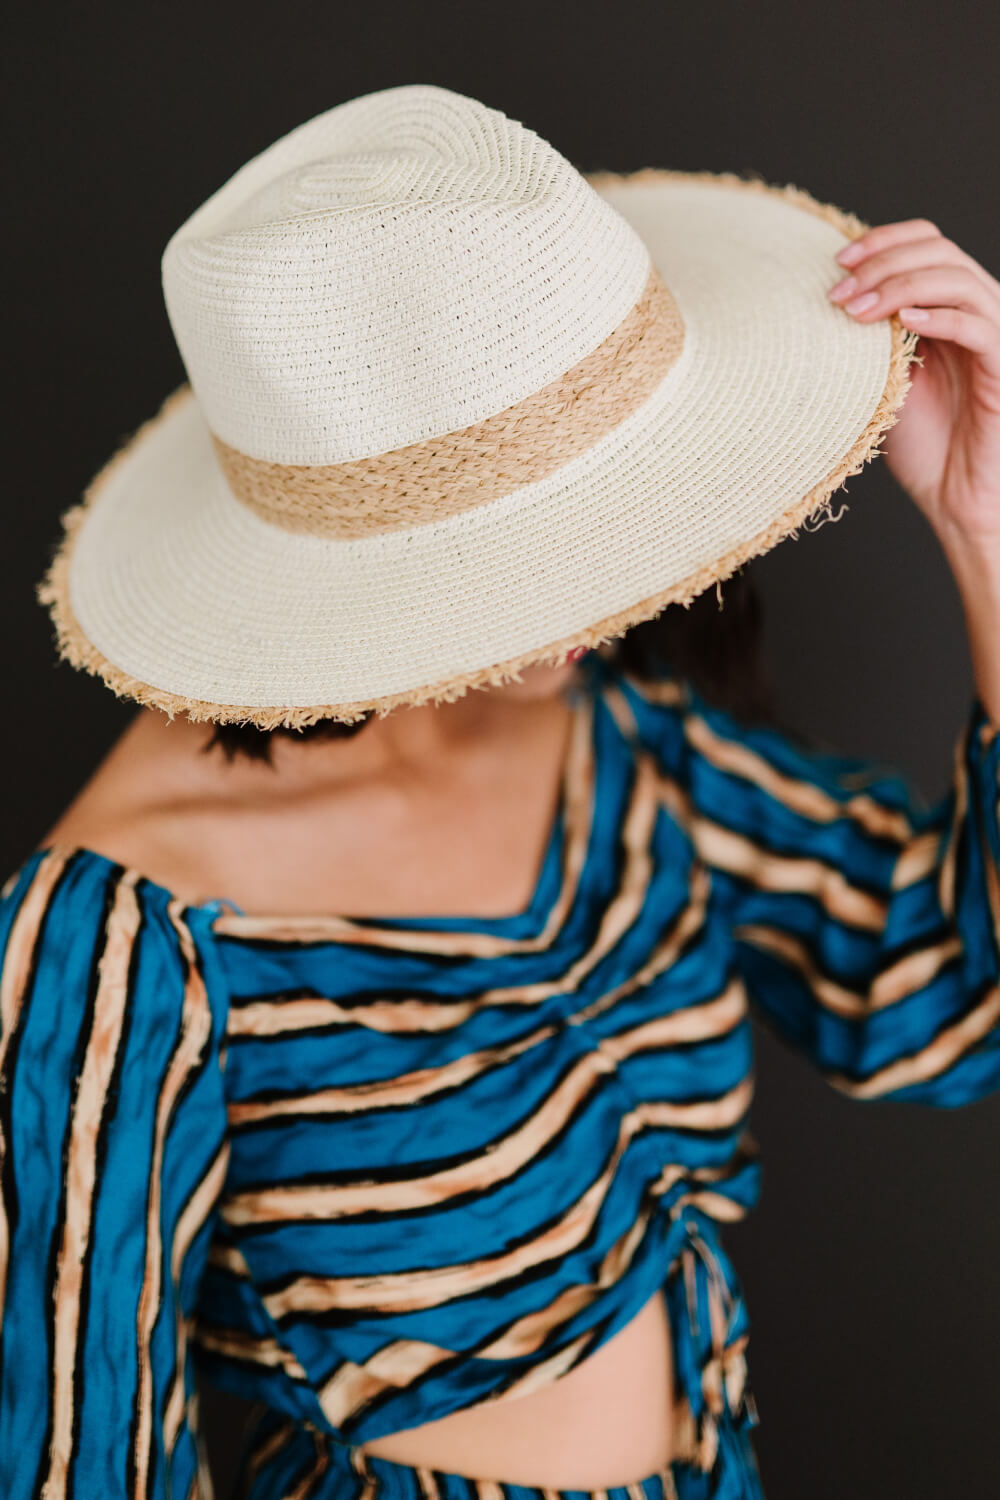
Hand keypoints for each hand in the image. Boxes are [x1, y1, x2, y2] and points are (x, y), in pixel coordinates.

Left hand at [828, 220, 999, 546]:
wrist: (953, 497)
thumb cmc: (922, 445)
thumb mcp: (884, 380)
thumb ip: (872, 337)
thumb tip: (834, 298)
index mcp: (949, 306)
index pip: (928, 242)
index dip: (885, 240)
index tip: (838, 261)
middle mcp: (976, 312)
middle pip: (940, 252)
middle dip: (883, 264)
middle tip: (839, 293)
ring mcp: (994, 337)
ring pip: (958, 281)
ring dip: (902, 287)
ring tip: (860, 310)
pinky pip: (979, 328)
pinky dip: (941, 318)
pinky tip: (905, 324)